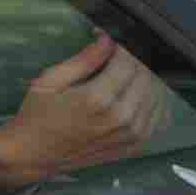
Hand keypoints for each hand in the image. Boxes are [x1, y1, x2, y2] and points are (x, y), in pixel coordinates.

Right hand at [0, 31, 169, 194]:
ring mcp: (131, 134)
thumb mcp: (51, 79)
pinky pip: (161, 118)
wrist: (34, 155)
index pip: (129, 60)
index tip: (111, 42)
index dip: (122, 46)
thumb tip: (109, 39)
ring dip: (148, 78)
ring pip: (159, 94)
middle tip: (120, 56)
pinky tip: (142, 93)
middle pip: (147, 76)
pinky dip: (157, 101)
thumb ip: (85, 59)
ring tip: (128, 73)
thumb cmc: (39, 114)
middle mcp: (120, 118)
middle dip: (136, 60)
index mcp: (98, 98)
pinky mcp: (134, 146)